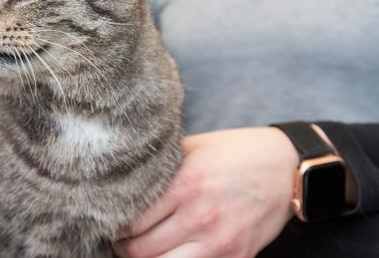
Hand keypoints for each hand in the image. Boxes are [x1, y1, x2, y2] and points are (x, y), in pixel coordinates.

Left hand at [115, 128, 299, 257]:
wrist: (286, 167)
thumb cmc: (234, 152)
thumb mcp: (192, 148)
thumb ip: (160, 168)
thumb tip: (121, 179)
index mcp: (184, 186)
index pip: (131, 221)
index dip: (113, 225)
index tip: (108, 220)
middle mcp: (200, 217)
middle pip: (140, 251)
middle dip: (121, 248)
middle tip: (118, 240)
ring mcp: (220, 243)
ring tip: (140, 250)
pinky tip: (168, 254)